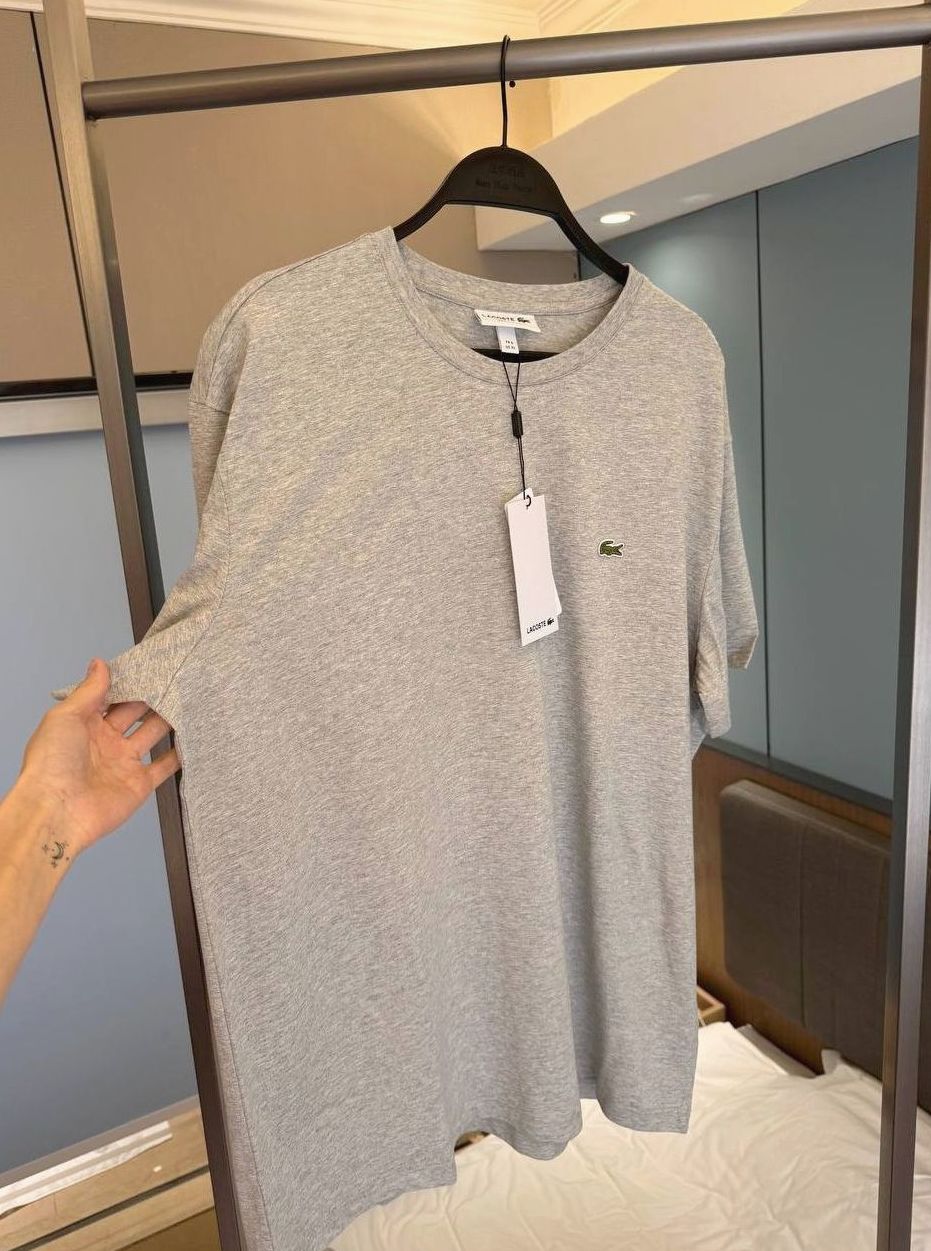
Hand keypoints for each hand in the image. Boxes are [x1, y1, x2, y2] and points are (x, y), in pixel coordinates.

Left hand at [17, 658, 180, 856]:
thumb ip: (88, 691)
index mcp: (85, 724)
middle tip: (177, 678)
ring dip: (168, 721)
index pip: (112, 698)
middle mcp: (106, 741)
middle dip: (153, 698)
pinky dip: (178, 755)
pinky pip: (163, 767)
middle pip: (135, 714)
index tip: (151, 666)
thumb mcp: (66, 717)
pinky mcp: (140, 784)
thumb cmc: (54, 760)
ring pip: (152, 735)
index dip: (129, 683)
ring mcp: (124, 763)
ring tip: (190, 699)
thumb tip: (99, 663)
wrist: (58, 811)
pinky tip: (193, 738)